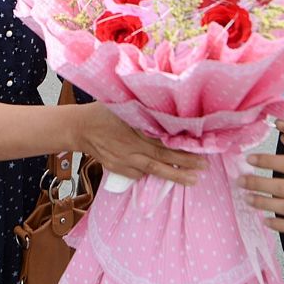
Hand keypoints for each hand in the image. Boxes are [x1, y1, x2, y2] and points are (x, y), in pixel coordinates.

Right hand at [74, 103, 205, 185]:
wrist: (79, 128)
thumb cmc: (103, 111)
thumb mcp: (124, 104)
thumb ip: (144, 108)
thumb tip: (168, 106)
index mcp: (135, 129)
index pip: (165, 141)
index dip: (183, 147)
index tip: (201, 150)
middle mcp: (131, 147)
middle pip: (163, 158)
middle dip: (185, 164)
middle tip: (204, 168)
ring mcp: (124, 160)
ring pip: (153, 170)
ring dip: (173, 175)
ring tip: (192, 180)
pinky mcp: (117, 168)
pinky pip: (138, 174)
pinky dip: (152, 174)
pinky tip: (165, 175)